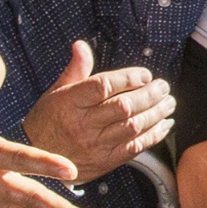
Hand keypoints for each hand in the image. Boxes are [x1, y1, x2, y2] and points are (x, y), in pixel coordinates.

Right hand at [22, 40, 175, 179]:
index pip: (103, 86)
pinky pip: (134, 148)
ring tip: (168, 103)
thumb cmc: (47, 120)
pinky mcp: (104, 162)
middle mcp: (83, 124)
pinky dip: (153, 135)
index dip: (128, 78)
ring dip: (156, 114)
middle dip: (149, 95)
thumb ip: (75, 69)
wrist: (38, 158)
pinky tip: (164, 125)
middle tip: (163, 87)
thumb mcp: (55, 92)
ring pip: (132, 127)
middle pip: (123, 107)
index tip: (145, 75)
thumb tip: (81, 45)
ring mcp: (95, 145)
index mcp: (70, 103)